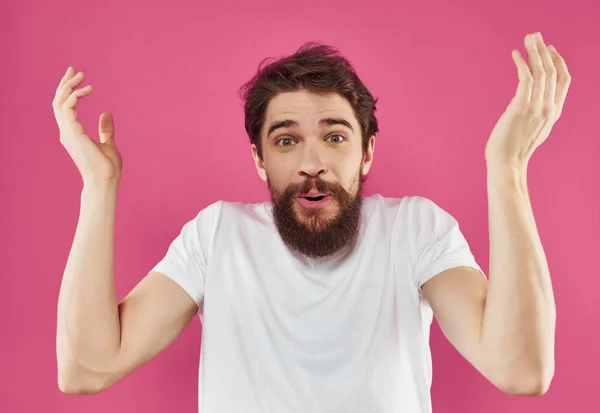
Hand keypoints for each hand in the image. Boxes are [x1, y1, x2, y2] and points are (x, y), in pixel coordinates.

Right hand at [52, 67, 122, 185]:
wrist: (105, 181)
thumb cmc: (106, 167)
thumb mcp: (108, 143)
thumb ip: (105, 129)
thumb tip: (106, 114)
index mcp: (72, 133)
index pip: (64, 107)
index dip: (68, 91)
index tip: (78, 78)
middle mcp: (66, 132)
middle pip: (58, 101)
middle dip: (65, 84)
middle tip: (75, 70)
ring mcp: (68, 133)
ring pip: (60, 103)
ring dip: (69, 87)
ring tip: (83, 77)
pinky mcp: (73, 134)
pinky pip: (67, 110)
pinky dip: (74, 97)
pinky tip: (87, 91)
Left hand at [484, 32, 571, 165]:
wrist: (507, 163)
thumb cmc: (513, 149)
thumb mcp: (532, 130)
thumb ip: (536, 114)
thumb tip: (525, 103)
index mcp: (554, 112)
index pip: (564, 80)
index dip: (558, 61)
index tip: (548, 49)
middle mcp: (549, 108)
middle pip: (552, 71)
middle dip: (544, 50)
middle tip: (535, 36)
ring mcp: (536, 107)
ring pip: (540, 71)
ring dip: (533, 51)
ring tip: (527, 38)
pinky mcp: (520, 107)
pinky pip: (525, 78)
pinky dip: (521, 63)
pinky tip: (515, 54)